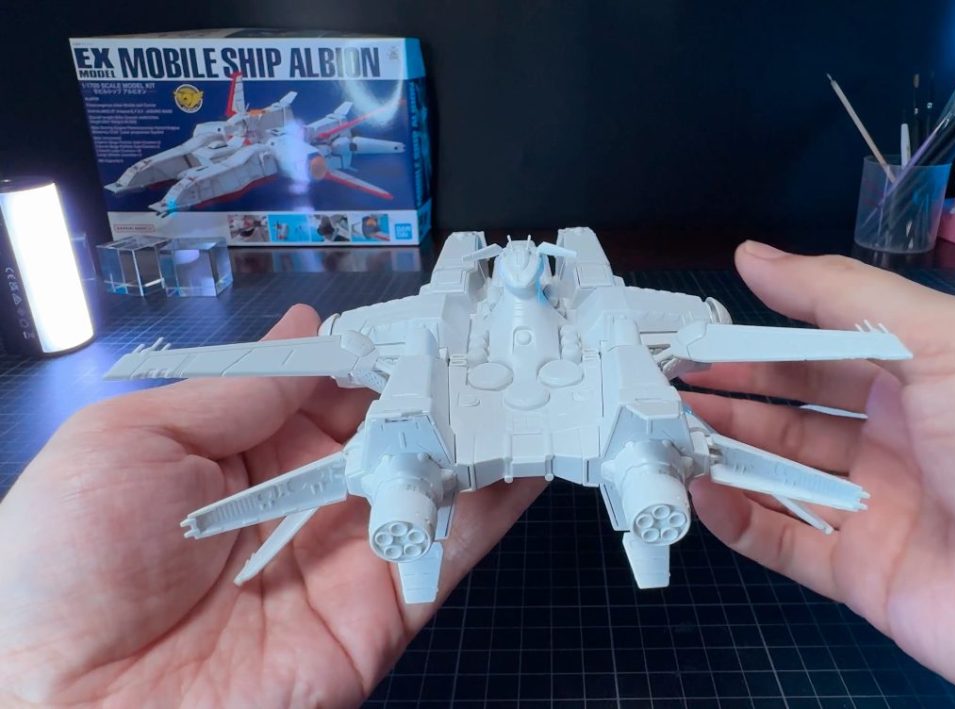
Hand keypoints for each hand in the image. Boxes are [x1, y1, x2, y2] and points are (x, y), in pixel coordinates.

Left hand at [0, 305, 544, 706]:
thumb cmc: (62, 566)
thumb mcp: (131, 441)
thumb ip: (237, 389)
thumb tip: (307, 328)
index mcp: (244, 450)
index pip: (334, 385)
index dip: (381, 348)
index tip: (429, 311)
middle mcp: (304, 498)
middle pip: (391, 429)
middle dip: (442, 383)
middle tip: (497, 334)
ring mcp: (346, 554)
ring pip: (430, 480)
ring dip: (480, 432)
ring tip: (530, 379)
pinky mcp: (380, 611)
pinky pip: (446, 548)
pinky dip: (494, 502)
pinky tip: (527, 450)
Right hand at [684, 242, 954, 706]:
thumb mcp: (945, 342)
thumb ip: (843, 296)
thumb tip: (757, 256)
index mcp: (922, 382)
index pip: (820, 355)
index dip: (758, 345)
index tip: (699, 341)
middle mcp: (897, 443)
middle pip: (793, 416)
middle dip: (732, 402)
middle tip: (671, 392)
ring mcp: (877, 510)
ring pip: (780, 478)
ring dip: (724, 458)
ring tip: (672, 440)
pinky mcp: (864, 575)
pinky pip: (785, 544)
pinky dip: (738, 523)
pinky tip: (702, 497)